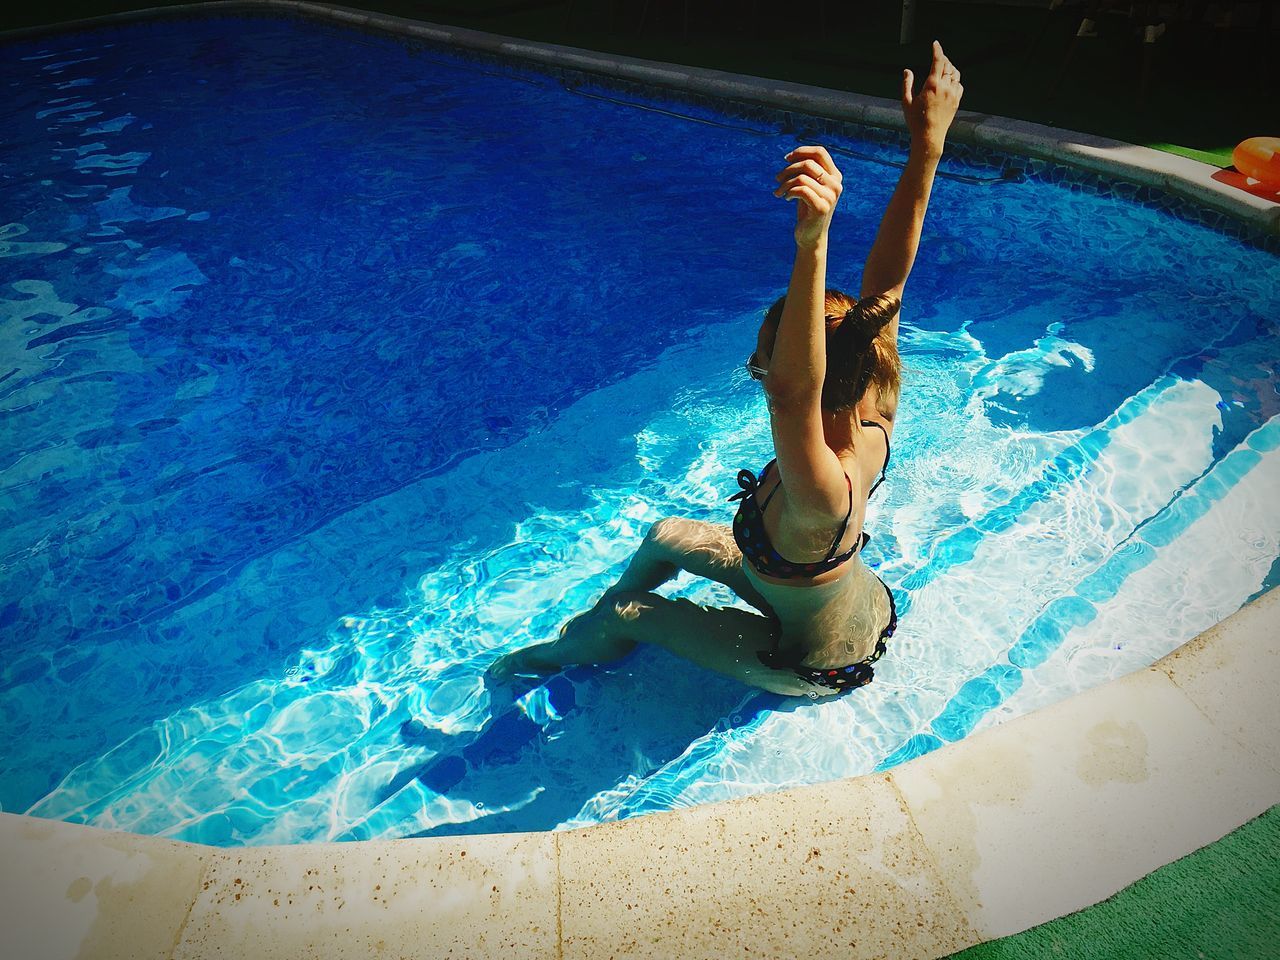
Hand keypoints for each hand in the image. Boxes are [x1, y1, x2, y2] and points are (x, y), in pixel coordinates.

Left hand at [773, 145, 842, 248]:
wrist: (810, 236)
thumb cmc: (807, 209)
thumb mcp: (809, 186)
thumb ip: (807, 171)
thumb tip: (792, 155)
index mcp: (835, 176)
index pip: (820, 152)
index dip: (801, 151)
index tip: (786, 158)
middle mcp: (836, 185)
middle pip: (808, 163)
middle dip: (788, 169)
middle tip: (777, 178)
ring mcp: (830, 196)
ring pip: (802, 177)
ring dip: (785, 183)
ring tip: (778, 191)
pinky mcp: (821, 207)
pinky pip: (800, 190)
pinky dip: (788, 192)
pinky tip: (785, 198)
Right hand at [902, 40, 963, 156]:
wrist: (929, 137)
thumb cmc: (916, 121)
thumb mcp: (906, 102)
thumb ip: (907, 84)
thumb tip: (907, 71)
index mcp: (932, 85)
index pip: (938, 61)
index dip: (937, 50)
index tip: (935, 44)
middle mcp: (945, 87)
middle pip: (948, 65)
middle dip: (943, 59)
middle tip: (937, 57)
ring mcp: (953, 94)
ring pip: (955, 74)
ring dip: (950, 68)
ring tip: (944, 67)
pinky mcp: (957, 101)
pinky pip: (959, 85)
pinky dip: (955, 79)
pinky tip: (950, 81)